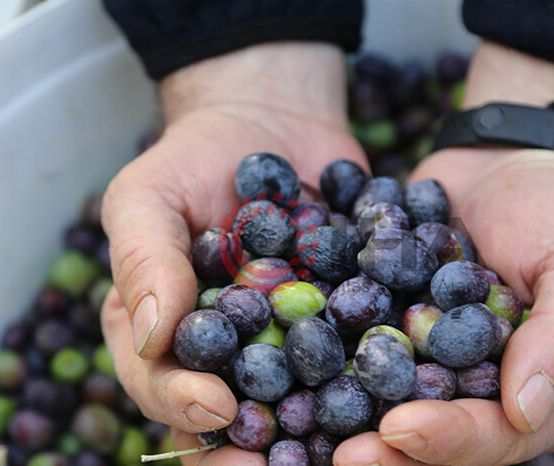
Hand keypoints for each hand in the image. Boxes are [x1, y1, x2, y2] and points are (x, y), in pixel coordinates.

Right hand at [100, 42, 367, 464]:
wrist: (272, 120)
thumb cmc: (194, 158)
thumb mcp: (149, 196)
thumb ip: (144, 260)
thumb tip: (152, 336)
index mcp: (166, 338)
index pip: (163, 387)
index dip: (183, 404)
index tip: (216, 406)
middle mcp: (227, 356)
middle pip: (233, 418)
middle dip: (253, 449)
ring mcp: (289, 345)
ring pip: (301, 403)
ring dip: (322, 430)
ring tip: (353, 447)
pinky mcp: (344, 324)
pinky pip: (361, 358)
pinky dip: (382, 374)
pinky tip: (409, 388)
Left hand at [332, 42, 553, 465]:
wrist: (506, 159)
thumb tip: (527, 412)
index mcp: (537, 396)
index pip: (494, 434)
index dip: (449, 439)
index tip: (400, 428)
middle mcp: (478, 392)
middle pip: (431, 436)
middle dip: (384, 449)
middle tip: (338, 454)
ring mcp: (426, 363)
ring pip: (382, 406)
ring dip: (340, 420)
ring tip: (294, 424)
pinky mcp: (385, 328)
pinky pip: (351, 352)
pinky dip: (314, 363)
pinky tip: (273, 366)